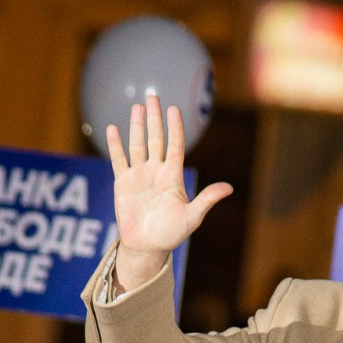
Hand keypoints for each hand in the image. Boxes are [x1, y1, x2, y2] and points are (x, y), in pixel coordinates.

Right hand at [105, 94, 231, 290]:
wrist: (147, 246)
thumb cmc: (171, 233)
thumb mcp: (192, 217)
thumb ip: (207, 199)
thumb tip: (229, 188)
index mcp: (173, 176)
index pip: (175, 146)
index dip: (175, 128)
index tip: (174, 109)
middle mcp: (156, 171)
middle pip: (155, 139)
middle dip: (154, 119)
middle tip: (152, 96)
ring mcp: (139, 176)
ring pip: (138, 145)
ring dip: (136, 126)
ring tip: (136, 106)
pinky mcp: (123, 184)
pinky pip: (119, 160)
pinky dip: (115, 145)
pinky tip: (113, 129)